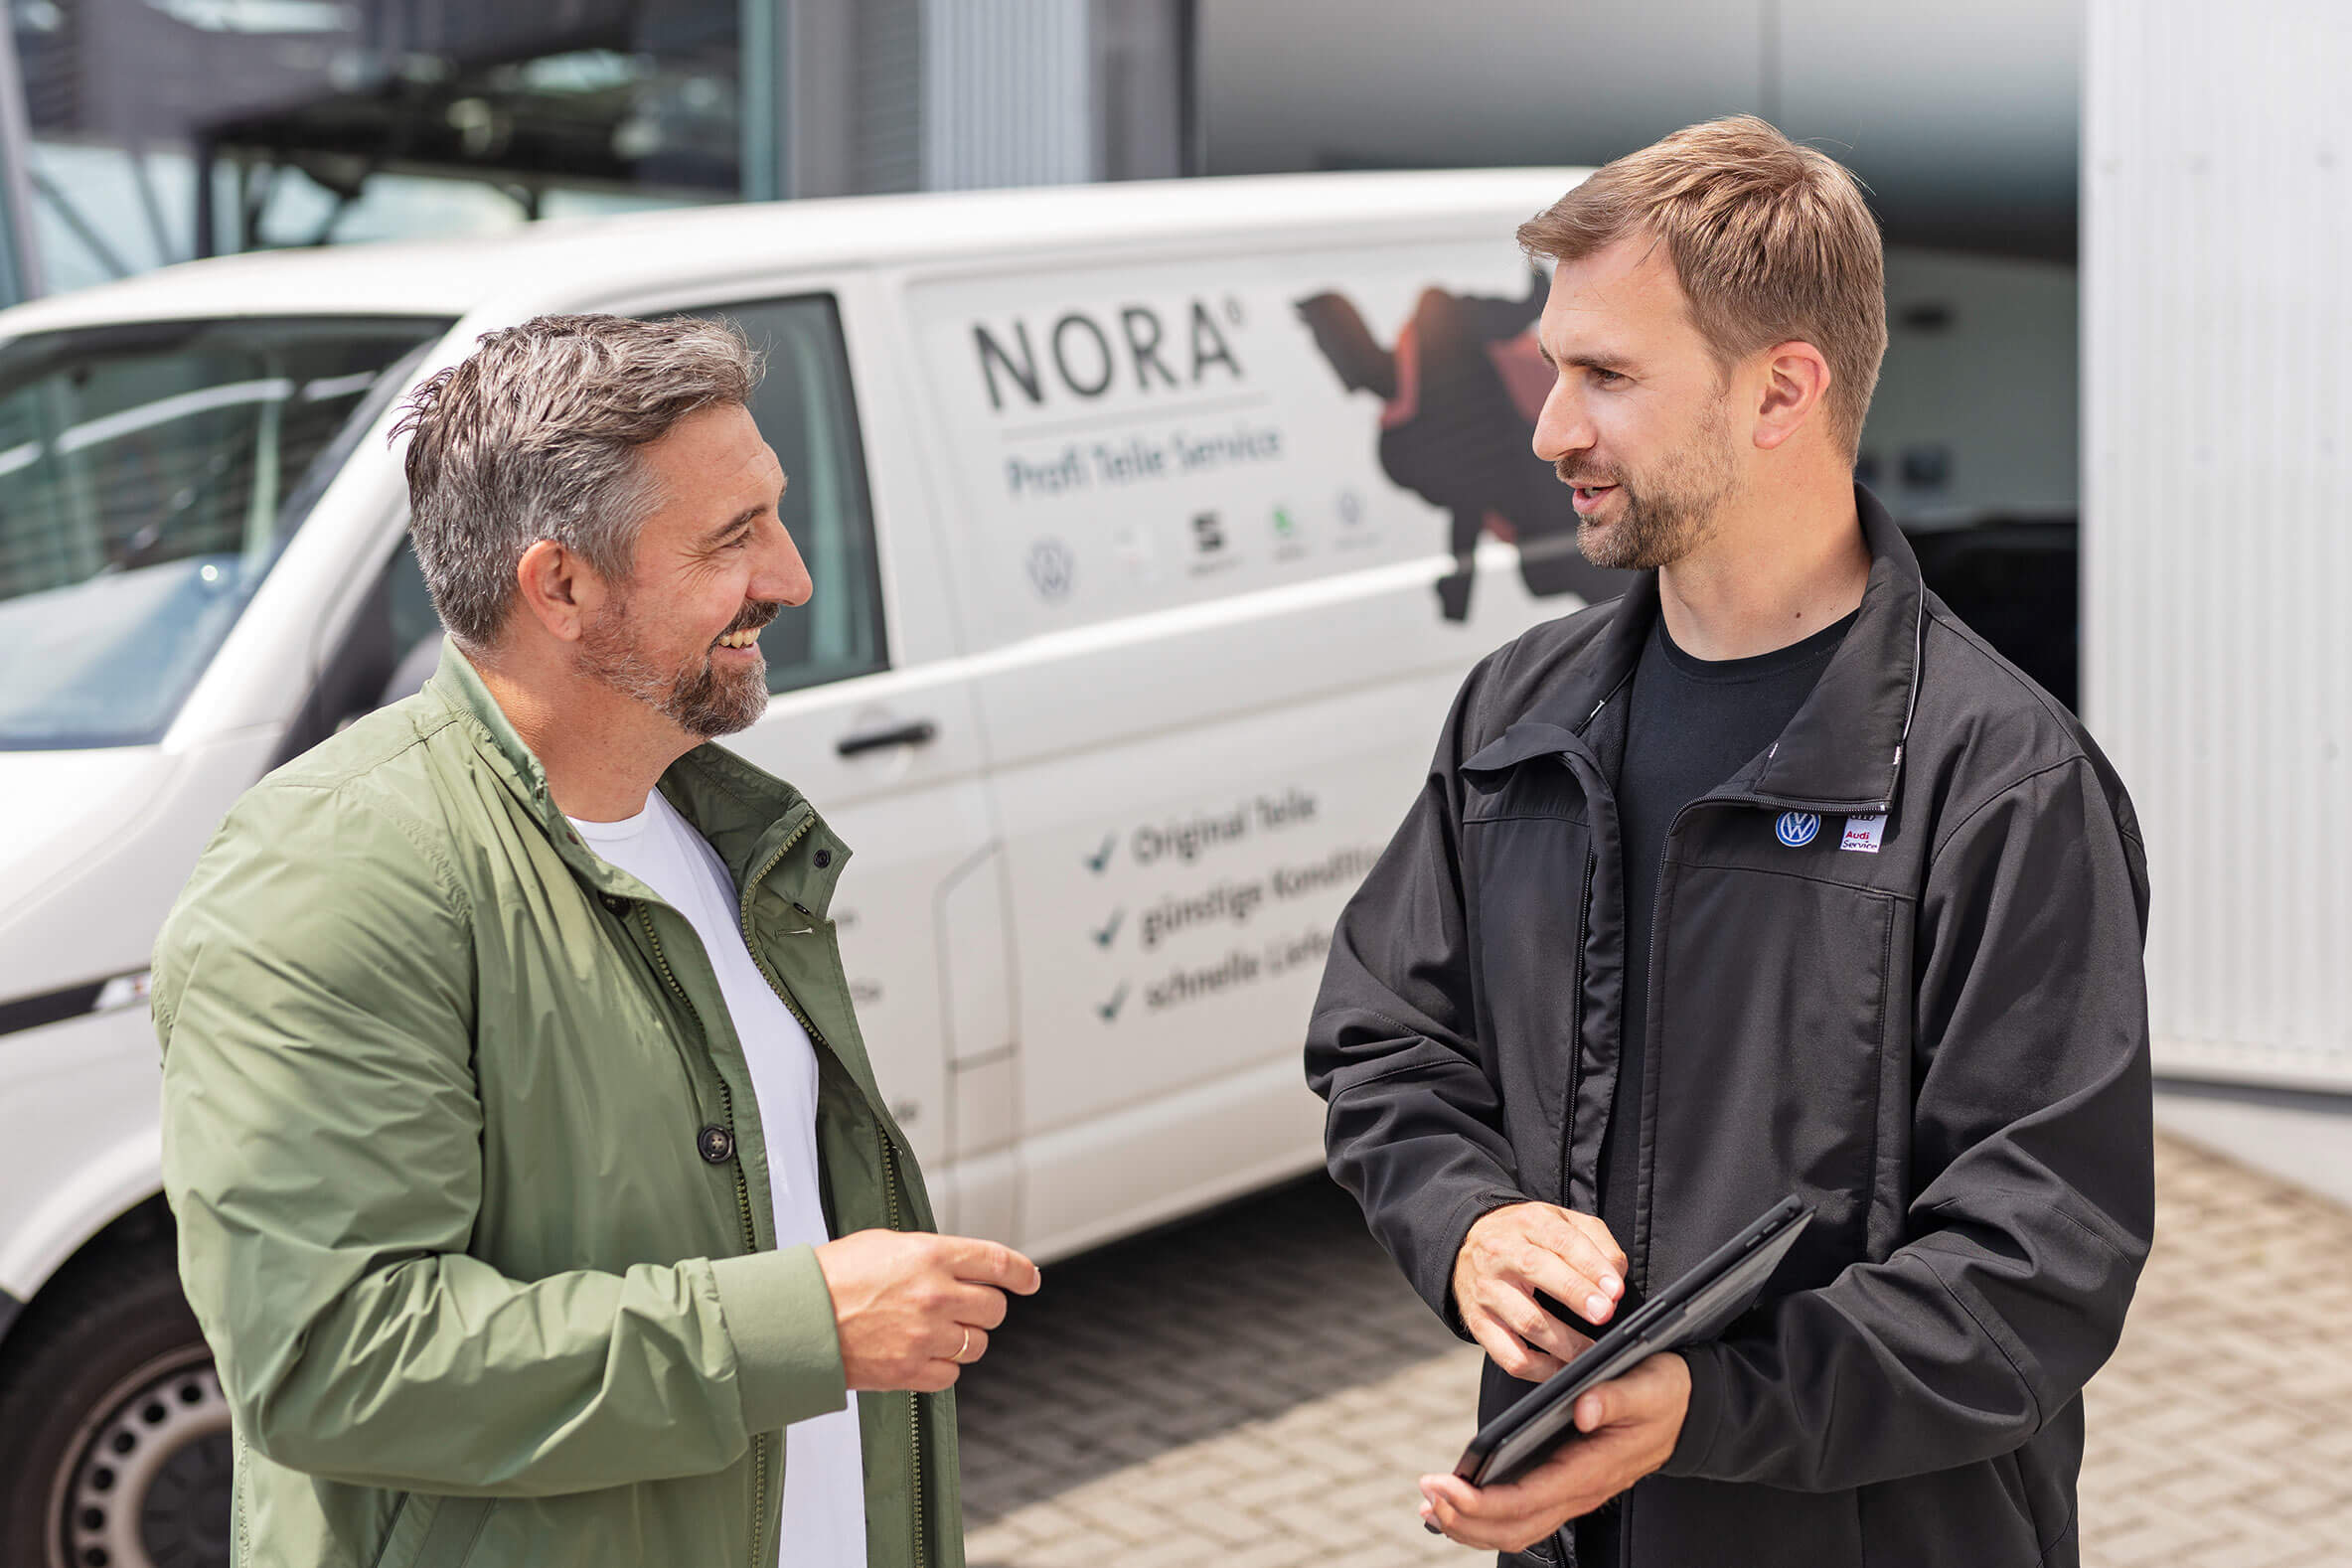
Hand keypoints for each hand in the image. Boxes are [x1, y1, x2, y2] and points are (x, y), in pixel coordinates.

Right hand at [813, 1230, 1040, 1392]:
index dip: (1022, 1272)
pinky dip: (943, 1367)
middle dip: (985, 1308)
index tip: (1030, 1280)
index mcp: (932, 1255)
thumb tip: (963, 1266)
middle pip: (995, 1308)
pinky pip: (952, 1375)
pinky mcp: (910, 1371)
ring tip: (935, 1332)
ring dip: (965, 1339)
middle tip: (966, 1308)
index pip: (997, 1262)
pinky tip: (921, 1354)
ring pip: (977, 1344)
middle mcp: (936, 1295)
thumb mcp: (886, 1243)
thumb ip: (931, 1254)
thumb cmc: (835, 1275)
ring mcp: (925, 1336)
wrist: (797, 1318)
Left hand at [1418, 1352, 1690, 1551]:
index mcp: (1591, 1470)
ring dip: (1470, 1524)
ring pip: (1515, 1529)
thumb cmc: (1665, 1394)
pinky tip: (1459, 1502)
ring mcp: (1573, 1494)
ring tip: (1430, 1507)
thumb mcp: (1647, 1385)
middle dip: (1464, 1519)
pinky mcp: (1567, 1486)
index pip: (1526, 1501)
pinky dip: (1486, 1515)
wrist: (1690, 1410)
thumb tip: (1584, 1409)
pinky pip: (1523, 1515)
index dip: (1480, 1502)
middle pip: (1513, 1527)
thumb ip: (1615, 1396)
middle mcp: (1579, 1492)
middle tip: (1425, 1494)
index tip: (1443, 1485)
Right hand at [1451, 1203, 1626, 1380]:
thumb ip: (1596, 1242)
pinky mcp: (1478, 1324)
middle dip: (1576, 1294)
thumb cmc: (1527, 1238)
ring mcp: (1486, 1290)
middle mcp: (1501, 1253)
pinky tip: (1562, 1367)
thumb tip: (1614, 1278)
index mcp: (1528, 1223)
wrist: (1469, 1244)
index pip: (1561, 1240)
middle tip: (1604, 1314)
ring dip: (1564, 1341)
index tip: (1615, 1290)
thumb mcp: (1561, 1223)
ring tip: (1591, 1350)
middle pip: (1536, 1270)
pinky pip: (1509, 1355)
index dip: (1591, 1266)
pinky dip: (1539, 1369)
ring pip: (1525, 1319)